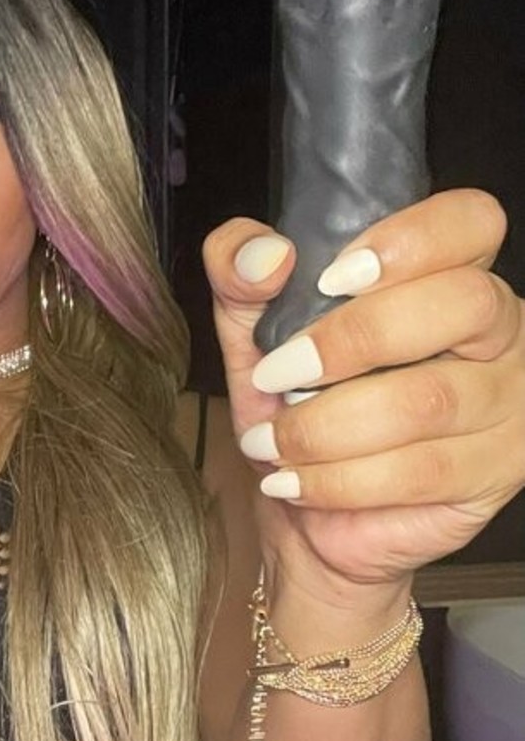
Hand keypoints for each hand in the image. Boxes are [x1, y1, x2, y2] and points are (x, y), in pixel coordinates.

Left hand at [203, 189, 524, 591]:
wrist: (307, 518)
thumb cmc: (298, 411)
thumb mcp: (253, 334)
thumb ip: (241, 273)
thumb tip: (265, 256)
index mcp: (450, 274)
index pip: (471, 221)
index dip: (411, 240)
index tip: (331, 277)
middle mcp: (497, 332)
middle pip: (463, 304)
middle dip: (353, 339)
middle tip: (278, 374)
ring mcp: (507, 404)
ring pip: (429, 400)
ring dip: (328, 425)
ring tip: (272, 443)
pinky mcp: (494, 473)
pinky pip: (419, 471)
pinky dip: (340, 479)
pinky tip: (295, 482)